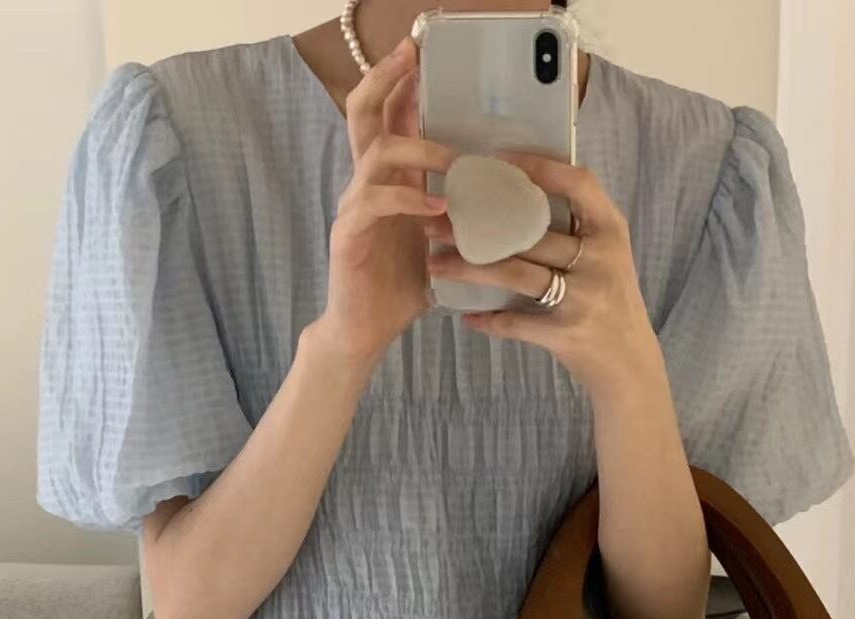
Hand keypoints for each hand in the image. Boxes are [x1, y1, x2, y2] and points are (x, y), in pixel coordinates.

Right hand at [317, 37, 454, 367]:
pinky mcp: (349, 234)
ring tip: (455, 164)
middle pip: (364, 112)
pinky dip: (410, 200)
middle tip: (412, 55)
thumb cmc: (402, 286)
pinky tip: (438, 210)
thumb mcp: (440, 240)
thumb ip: (460, 210)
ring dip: (420, 149)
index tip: (422, 52)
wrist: (365, 330)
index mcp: (388, 180)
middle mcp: (367, 184)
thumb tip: (505, 193)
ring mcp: (355, 206)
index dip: (402, 81)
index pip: (389, 115)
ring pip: (378, 151)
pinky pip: (375, 201)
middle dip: (389, 79)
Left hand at [424, 150, 662, 401]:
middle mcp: (600, 259)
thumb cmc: (610, 301)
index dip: (537, 167)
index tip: (495, 162)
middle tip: (437, 224)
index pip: (577, 183)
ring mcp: (584, 297)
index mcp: (611, 230)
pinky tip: (466, 315)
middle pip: (530, 233)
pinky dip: (488, 319)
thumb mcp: (607, 256)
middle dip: (477, 228)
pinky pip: (515, 322)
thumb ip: (577, 228)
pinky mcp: (566, 333)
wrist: (629, 362)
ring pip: (514, 274)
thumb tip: (517, 196)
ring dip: (469, 269)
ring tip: (436, 264)